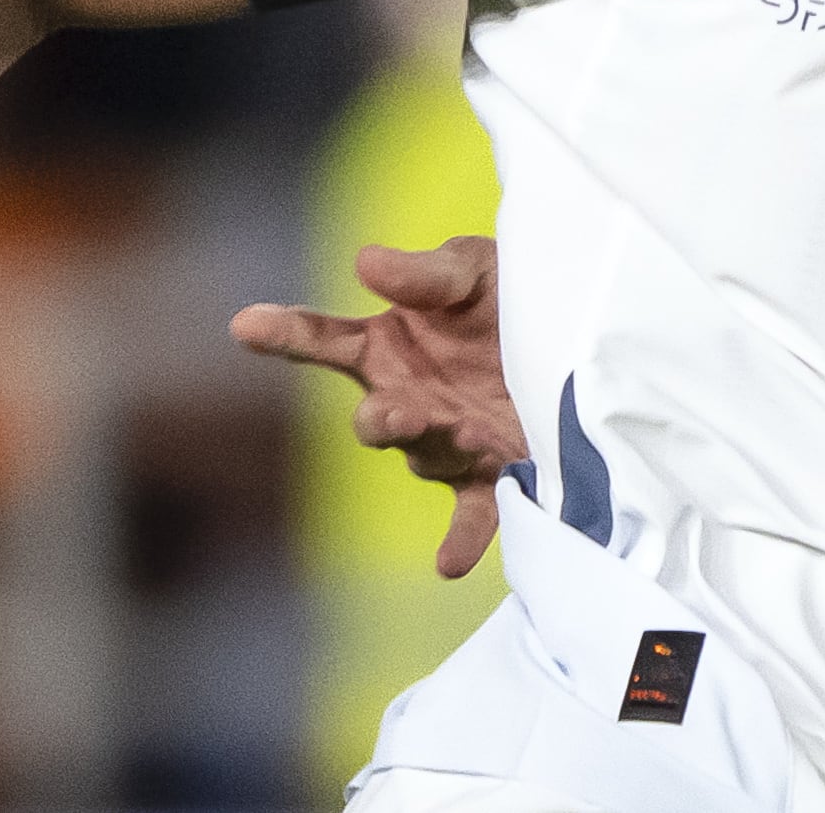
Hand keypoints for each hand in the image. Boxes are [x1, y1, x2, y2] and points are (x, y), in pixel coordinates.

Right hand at [233, 235, 523, 577]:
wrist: (579, 333)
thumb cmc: (509, 292)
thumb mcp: (475, 270)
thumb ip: (424, 274)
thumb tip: (364, 261)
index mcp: (388, 347)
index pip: (325, 341)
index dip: (286, 332)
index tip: (245, 324)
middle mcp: (408, 400)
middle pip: (374, 420)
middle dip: (381, 420)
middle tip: (395, 412)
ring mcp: (447, 440)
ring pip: (425, 456)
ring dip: (442, 447)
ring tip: (469, 432)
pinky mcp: (495, 471)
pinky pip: (473, 515)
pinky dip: (463, 539)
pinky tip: (449, 563)